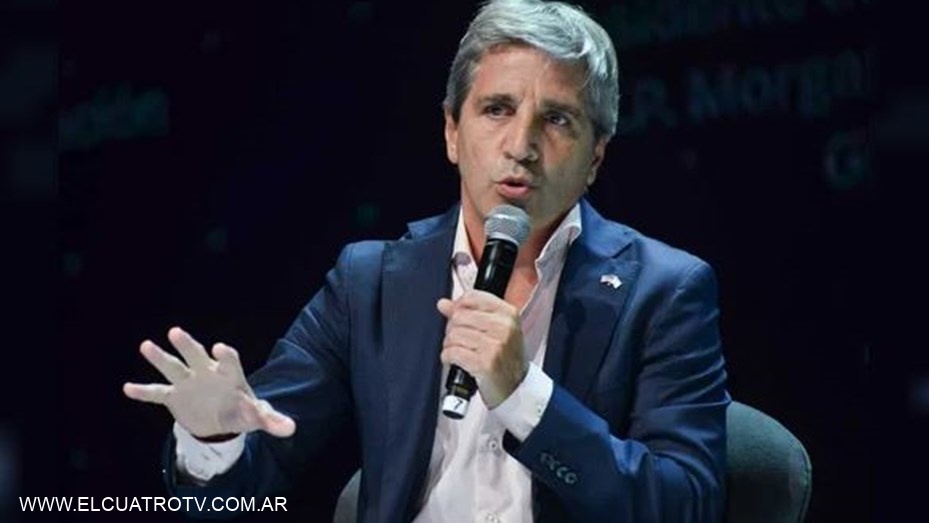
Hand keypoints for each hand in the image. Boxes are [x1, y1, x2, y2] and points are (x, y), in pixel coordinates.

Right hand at [123, 326, 294, 438]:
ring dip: (160, 358)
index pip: (229, 361)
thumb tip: (290, 428)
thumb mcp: (257, 416)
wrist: (222, 420)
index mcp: (230, 375)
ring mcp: (189, 383)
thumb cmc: (242, 411)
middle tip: (175, 332)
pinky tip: (128, 388)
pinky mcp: (175, 397)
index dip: (225, 356)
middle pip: (197, 356)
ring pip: (173, 368)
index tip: (220, 349)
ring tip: (145, 345)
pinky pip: (157, 393)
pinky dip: (144, 392)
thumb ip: (271, 420)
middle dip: (188, 345)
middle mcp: (207, 373)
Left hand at [437, 291, 527, 408]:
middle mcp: (504, 327)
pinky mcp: (484, 364)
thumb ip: (469, 313)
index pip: (472, 297)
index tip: (457, 316)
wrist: (517, 388)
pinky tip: (456, 361)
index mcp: (509, 314)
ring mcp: (495, 346)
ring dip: (449, 345)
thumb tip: (443, 304)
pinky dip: (448, 357)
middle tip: (459, 340)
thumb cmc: (506, 358)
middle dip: (452, 329)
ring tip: (459, 352)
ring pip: (453, 335)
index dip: (458, 306)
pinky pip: (452, 352)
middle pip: (459, 316)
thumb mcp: (496, 331)